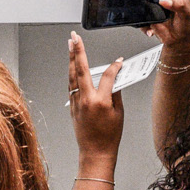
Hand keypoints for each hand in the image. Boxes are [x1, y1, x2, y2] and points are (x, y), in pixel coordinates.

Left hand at [66, 32, 124, 160]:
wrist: (95, 152)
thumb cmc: (109, 136)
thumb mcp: (119, 113)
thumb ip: (116, 93)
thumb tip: (115, 80)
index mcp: (101, 101)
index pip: (108, 77)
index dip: (116, 67)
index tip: (120, 62)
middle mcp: (86, 100)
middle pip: (81, 69)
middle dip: (77, 50)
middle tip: (74, 36)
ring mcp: (76, 102)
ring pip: (72, 76)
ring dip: (71, 59)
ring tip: (70, 45)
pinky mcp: (72, 106)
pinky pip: (71, 85)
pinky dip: (72, 74)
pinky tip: (72, 66)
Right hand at [141, 0, 189, 58]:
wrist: (180, 43)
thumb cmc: (187, 26)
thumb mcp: (189, 14)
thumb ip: (179, 5)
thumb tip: (165, 0)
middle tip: (158, 1)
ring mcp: (153, 5)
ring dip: (146, 8)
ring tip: (158, 19)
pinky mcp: (147, 16)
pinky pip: (140, 16)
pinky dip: (144, 24)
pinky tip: (153, 28)